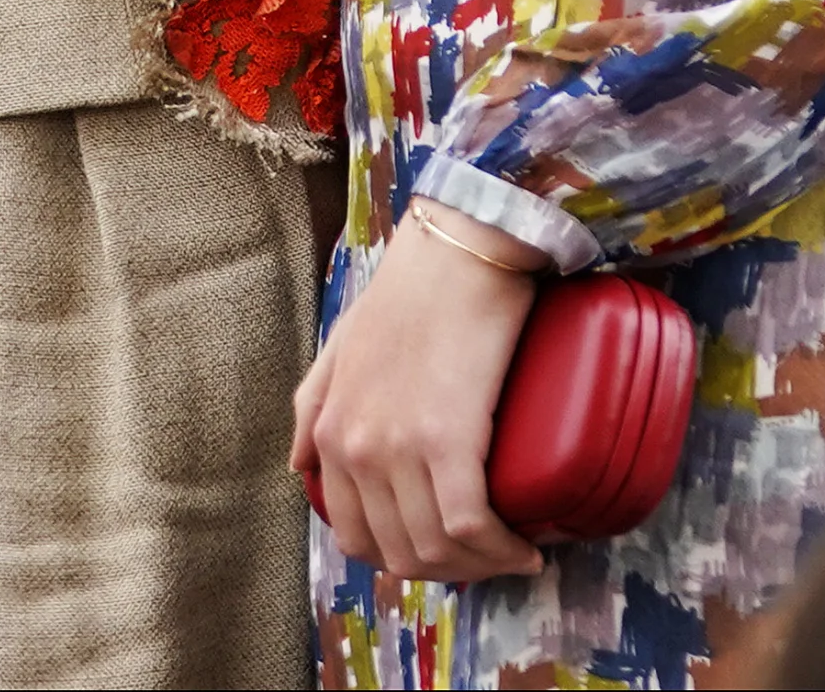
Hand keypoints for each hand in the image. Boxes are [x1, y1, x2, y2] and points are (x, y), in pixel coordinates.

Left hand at [291, 200, 542, 587]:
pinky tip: (525, 546)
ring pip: (436, 551)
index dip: (405, 558)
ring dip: (480, 566)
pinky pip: (469, 528)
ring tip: (511, 551)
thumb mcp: (342, 347)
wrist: (458, 252)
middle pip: (398, 554)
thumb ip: (314, 406)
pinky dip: (501, 549)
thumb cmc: (410, 293)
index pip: (355, 535)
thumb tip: (299, 464)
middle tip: (488, 557)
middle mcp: (355, 447)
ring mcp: (397, 447)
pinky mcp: (447, 441)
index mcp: (330, 432)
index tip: (447, 551)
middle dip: (448, 571)